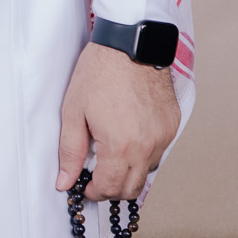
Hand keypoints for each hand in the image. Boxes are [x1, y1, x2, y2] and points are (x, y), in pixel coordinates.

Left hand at [55, 41, 180, 200]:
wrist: (130, 45)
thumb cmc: (100, 73)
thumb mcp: (73, 111)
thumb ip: (70, 151)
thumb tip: (65, 181)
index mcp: (120, 147)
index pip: (109, 189)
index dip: (93, 192)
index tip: (84, 186)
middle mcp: (147, 147)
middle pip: (132, 188)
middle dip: (111, 188)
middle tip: (96, 176)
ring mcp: (164, 137)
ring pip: (147, 172)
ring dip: (129, 172)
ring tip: (111, 153)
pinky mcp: (172, 126)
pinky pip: (159, 151)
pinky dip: (143, 153)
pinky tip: (128, 136)